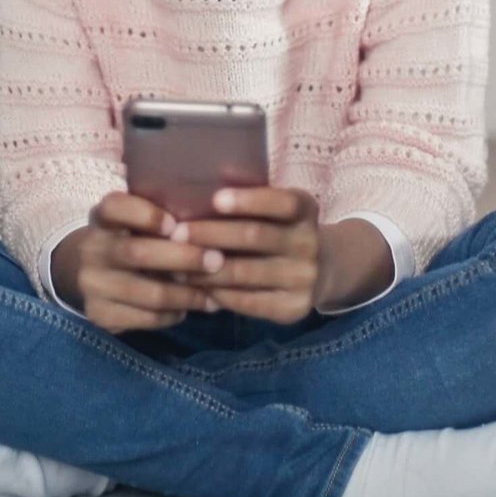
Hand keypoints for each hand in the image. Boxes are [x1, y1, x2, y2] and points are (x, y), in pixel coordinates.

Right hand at [73, 190, 226, 335]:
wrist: (89, 276)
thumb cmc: (129, 241)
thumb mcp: (135, 223)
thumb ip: (163, 221)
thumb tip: (211, 226)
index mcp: (102, 218)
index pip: (115, 208)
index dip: (145, 215)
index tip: (174, 224)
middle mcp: (92, 249)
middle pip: (137, 253)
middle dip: (183, 258)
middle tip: (217, 261)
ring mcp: (92, 284)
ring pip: (147, 292)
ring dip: (187, 295)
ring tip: (214, 296)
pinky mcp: (99, 315)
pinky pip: (145, 318)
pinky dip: (173, 315)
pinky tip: (188, 309)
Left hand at [165, 186, 322, 324]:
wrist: (319, 271)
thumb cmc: (278, 229)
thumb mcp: (274, 209)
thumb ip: (247, 200)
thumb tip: (197, 188)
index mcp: (306, 208)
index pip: (282, 202)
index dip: (249, 200)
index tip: (215, 199)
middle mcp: (309, 242)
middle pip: (255, 236)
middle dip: (211, 234)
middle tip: (176, 234)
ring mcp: (304, 278)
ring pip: (246, 272)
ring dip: (205, 268)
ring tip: (176, 264)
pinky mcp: (294, 308)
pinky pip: (248, 301)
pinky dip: (218, 293)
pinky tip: (196, 286)